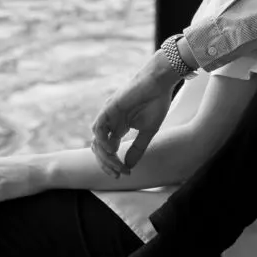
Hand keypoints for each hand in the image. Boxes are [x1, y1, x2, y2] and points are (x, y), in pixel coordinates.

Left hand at [92, 52, 177, 177]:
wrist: (159, 82)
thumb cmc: (155, 102)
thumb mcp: (148, 132)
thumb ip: (137, 149)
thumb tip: (128, 167)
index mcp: (119, 127)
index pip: (109, 150)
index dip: (114, 164)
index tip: (125, 174)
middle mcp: (111, 122)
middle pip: (99, 148)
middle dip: (107, 164)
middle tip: (119, 174)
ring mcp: (108, 115)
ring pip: (97, 140)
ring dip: (104, 156)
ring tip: (117, 165)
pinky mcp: (109, 108)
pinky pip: (98, 127)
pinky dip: (102, 141)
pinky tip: (112, 150)